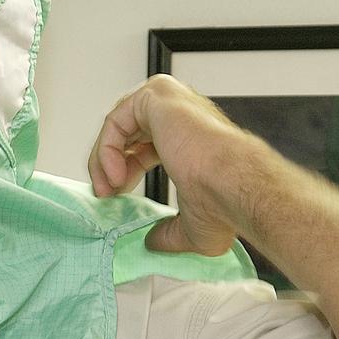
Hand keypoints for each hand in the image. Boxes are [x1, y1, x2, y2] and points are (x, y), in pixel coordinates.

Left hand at [88, 75, 254, 255]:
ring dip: (104, 160)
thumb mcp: (192, 226)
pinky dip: (107, 150)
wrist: (233, 186)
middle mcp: (180, 113)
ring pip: (118, 126)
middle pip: (127, 132)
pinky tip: (114, 175)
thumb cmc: (224, 201)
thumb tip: (153, 242)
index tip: (114, 195)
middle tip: (105, 194)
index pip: (144, 144)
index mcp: (190, 135)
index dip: (123, 170)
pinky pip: (116, 122)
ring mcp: (169, 100)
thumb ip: (169, 232)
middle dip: (109, 165)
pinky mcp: (155, 96)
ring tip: (108, 189)